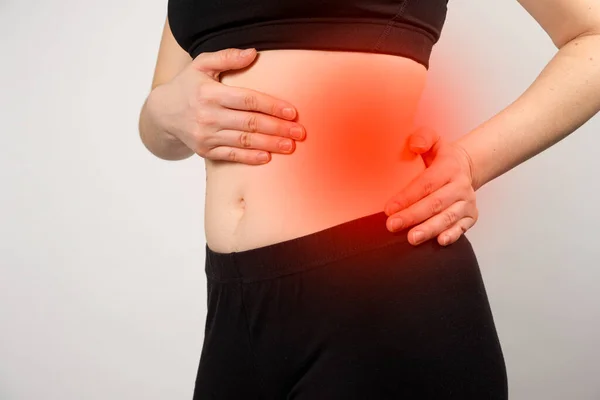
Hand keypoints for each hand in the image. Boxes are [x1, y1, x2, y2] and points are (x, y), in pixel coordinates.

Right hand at [145, 48, 305, 164]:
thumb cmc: (188, 86)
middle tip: (299, 133)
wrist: (162, 113)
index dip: (272, 106)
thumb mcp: (202, 65)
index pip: (248, 100)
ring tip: (290, 146)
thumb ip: (227, 57)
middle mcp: (208, 116)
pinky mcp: (205, 150)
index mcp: (210, 93)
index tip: (292, 112)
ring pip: (244, 141)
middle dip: (278, 128)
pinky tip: (267, 157)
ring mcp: (206, 135)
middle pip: (250, 123)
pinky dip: (250, 158)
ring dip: (269, 144)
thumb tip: (253, 53)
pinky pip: (231, 155)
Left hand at [384, 127, 477, 245]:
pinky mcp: (471, 215)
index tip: (389, 209)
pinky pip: (462, 227)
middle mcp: (460, 185)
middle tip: (393, 225)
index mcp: (449, 167)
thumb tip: (414, 146)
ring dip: (429, 229)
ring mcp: (467, 202)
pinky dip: (452, 235)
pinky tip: (439, 241)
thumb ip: (422, 137)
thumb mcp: (432, 139)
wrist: (465, 167)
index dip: (407, 197)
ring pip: (447, 217)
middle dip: (413, 216)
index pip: (426, 184)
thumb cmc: (441, 157)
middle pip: (435, 203)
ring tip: (412, 238)